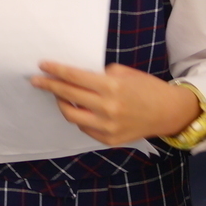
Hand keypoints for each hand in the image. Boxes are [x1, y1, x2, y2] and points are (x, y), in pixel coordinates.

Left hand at [30, 62, 200, 146]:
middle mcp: (108, 108)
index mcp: (112, 87)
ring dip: (62, 103)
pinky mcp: (109, 139)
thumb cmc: (147, 87)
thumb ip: (100, 75)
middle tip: (37, 80)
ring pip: (71, 116)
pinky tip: (78, 108)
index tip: (42, 65)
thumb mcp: (124, 73)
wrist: (168, 112)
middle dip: (50, 86)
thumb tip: (76, 77)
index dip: (56, 71)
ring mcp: (107, 127)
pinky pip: (84, 127)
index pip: (75, 78)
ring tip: (58, 95)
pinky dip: (79, 117)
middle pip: (69, 96)